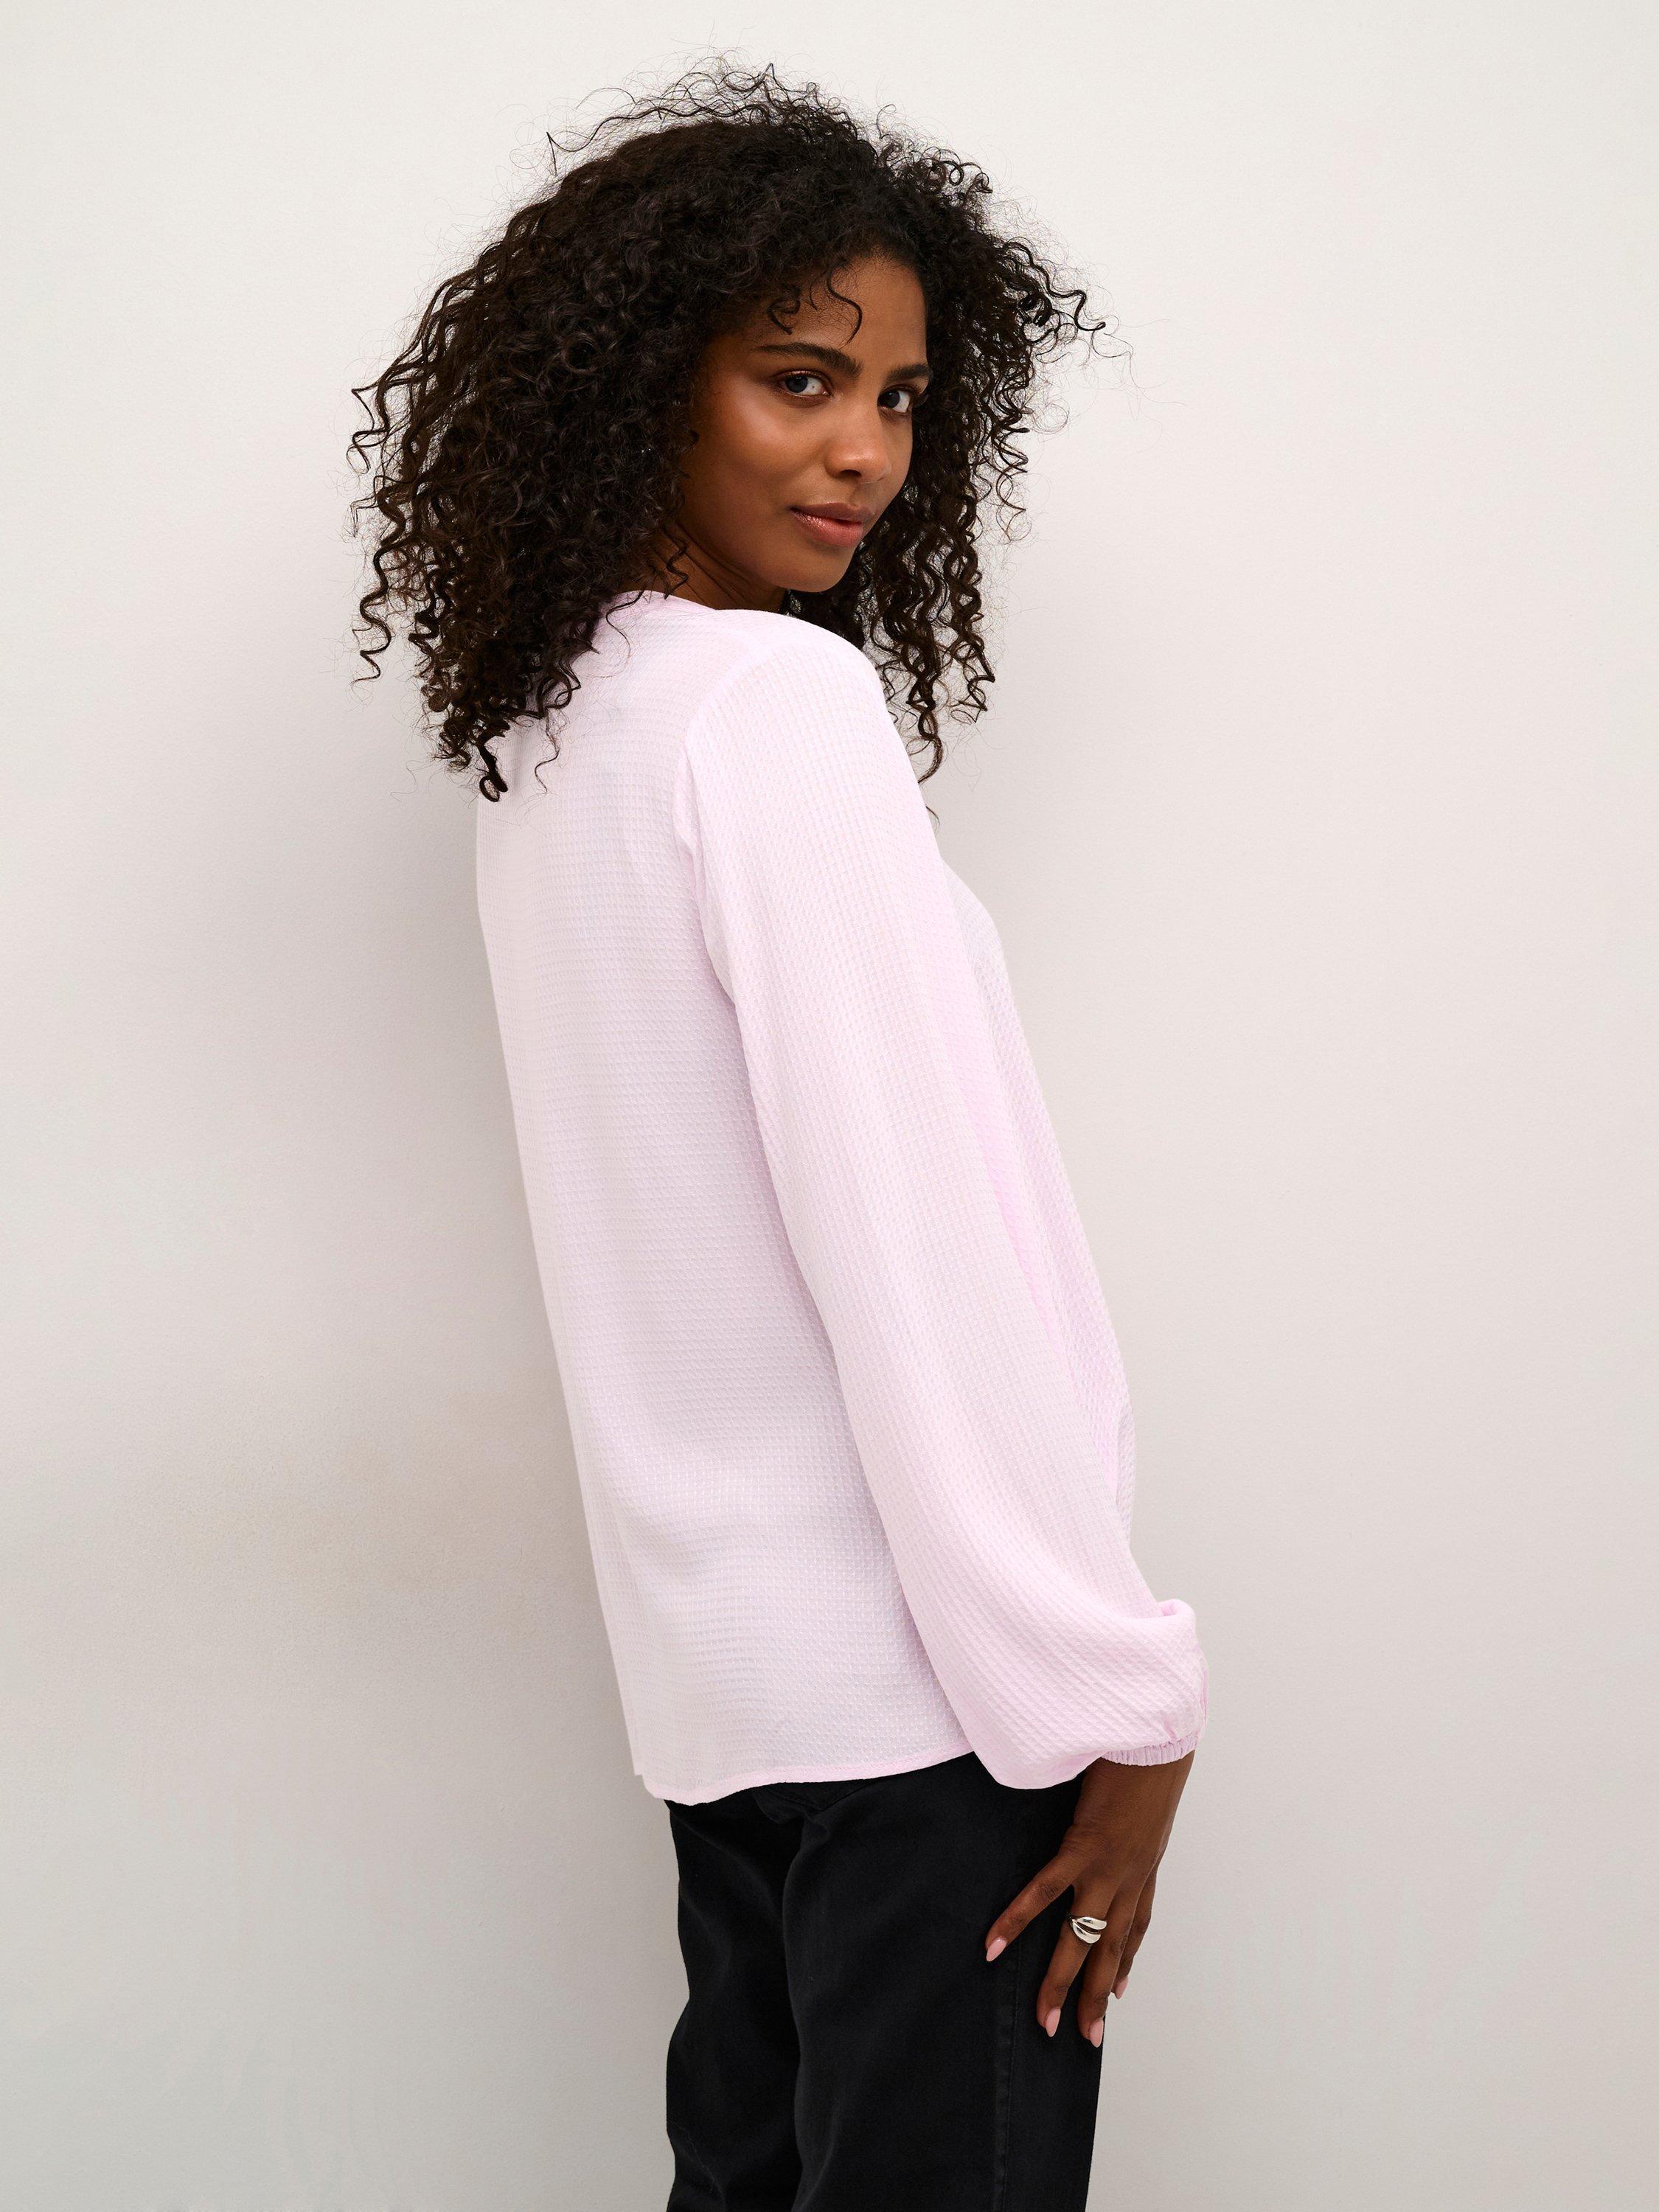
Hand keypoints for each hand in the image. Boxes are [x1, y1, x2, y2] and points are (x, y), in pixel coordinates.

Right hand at [983, 1750, 1194, 2045]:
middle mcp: (1130, 1877)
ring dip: (1062, 1981)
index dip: (1125, 1963)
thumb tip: (1111, 1812)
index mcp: (1144, 1866)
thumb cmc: (1147, 1755)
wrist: (1158, 1737)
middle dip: (1097, 1995)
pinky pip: (1045, 1893)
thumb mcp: (1142, 1798)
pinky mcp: (1084, 1847)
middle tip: (1084, 2037)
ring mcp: (1108, 1868)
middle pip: (1111, 1948)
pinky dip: (1019, 1920)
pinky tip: (995, 1945)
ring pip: (1082, 1938)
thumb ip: (1126, 1815)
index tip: (1117, 1994)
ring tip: (1045, 2018)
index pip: (1135, 1928)